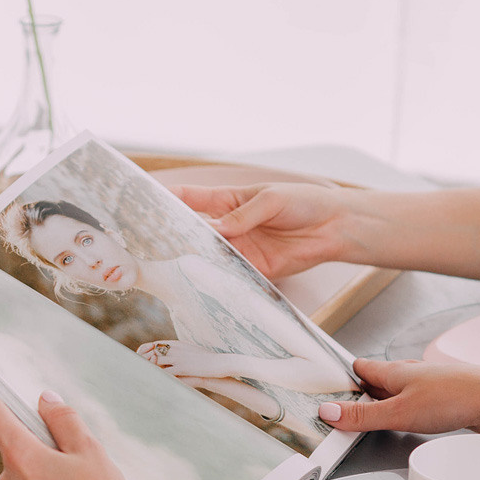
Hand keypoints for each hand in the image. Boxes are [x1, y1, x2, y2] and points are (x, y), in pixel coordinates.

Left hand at [136, 339, 233, 378]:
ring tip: (139, 374)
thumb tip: (172, 353)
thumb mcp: (191, 351)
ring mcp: (178, 358)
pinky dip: (157, 376)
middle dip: (143, 359)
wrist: (218, 363)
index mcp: (177, 344)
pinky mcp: (182, 367)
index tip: (139, 356)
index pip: (156, 344)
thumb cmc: (206, 359)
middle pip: (153, 351)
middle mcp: (175, 348)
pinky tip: (152, 381)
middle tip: (134, 366)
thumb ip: (180, 351)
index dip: (146, 350)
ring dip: (147, 368)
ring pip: (156, 361)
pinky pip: (165, 372)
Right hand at [170, 182, 352, 278]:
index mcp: (228, 201)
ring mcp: (240, 249)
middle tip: (152, 244)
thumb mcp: (271, 200)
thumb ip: (243, 216)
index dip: (168, 200)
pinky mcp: (254, 269)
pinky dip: (220, 279)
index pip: (191, 199)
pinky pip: (232, 275)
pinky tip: (207, 281)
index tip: (145, 202)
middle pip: (195, 233)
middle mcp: (229, 226)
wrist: (335, 226)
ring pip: (210, 256)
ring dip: (195, 261)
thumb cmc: (304, 202)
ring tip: (175, 265)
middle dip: (174, 237)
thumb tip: (217, 230)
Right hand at [317, 358, 479, 439]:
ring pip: (399, 393)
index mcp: (395, 371)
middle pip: (379, 381)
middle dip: (362, 393)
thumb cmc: (453, 397)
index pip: (361, 368)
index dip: (344, 375)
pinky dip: (406, 413)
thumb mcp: (399, 412)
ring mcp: (429, 387)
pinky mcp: (445, 402)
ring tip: (370, 418)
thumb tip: (328, 412)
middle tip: (343, 407)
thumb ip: (363, 416)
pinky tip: (408, 424)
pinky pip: (417, 405)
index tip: (326, 384)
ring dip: (385, 404)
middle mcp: (411, 375)